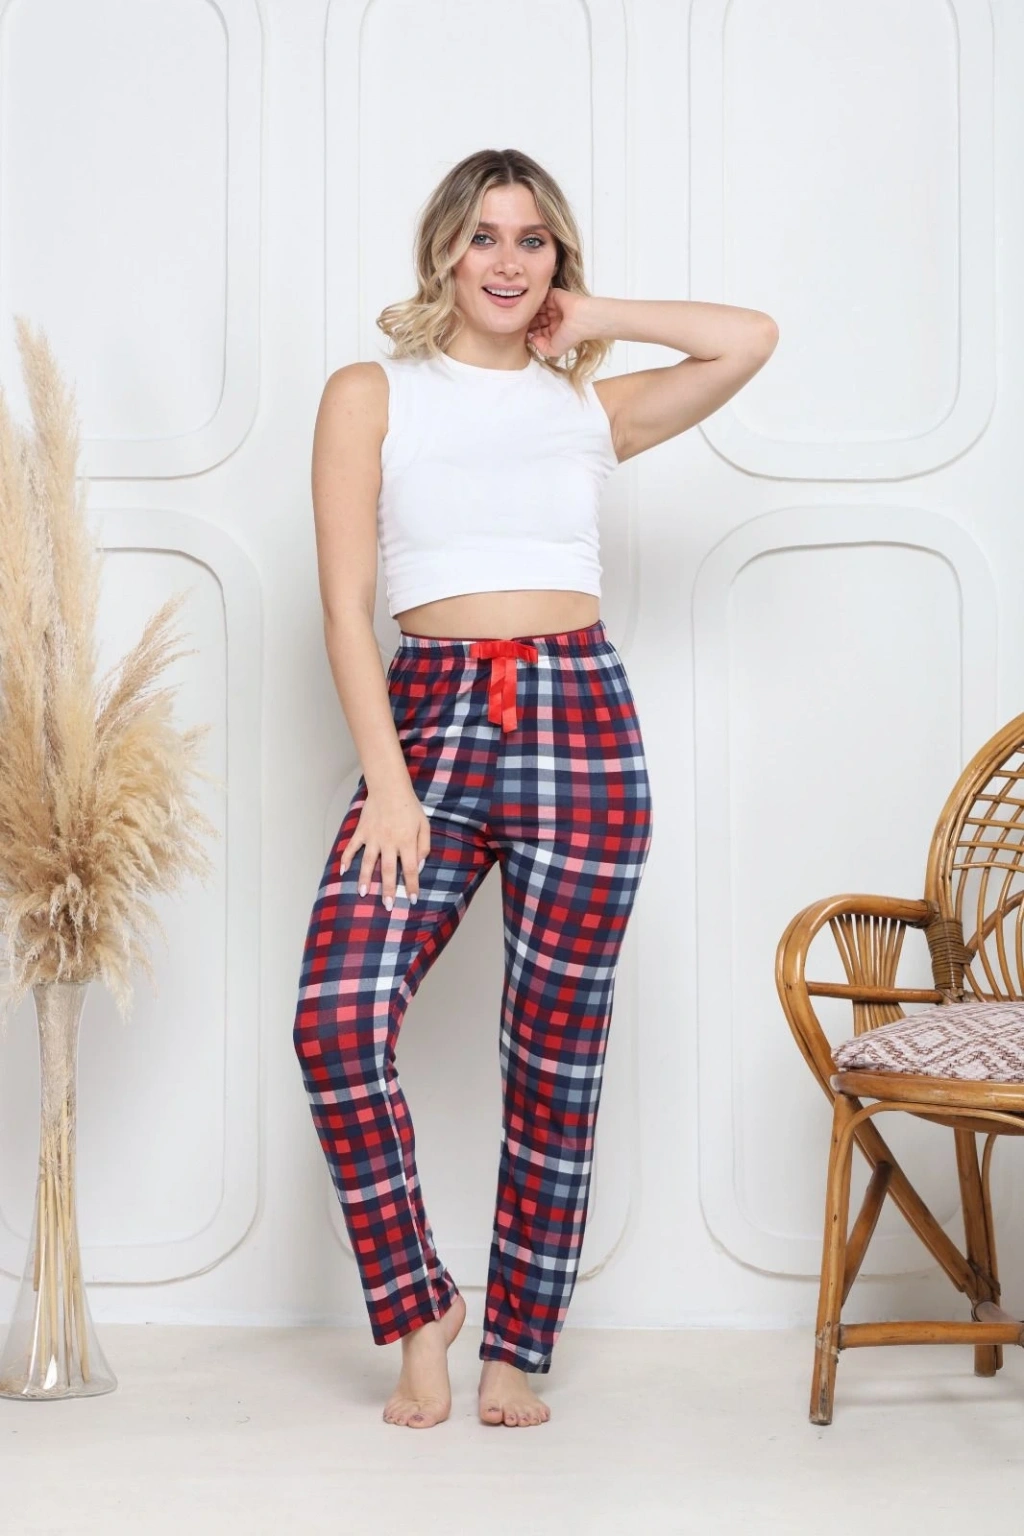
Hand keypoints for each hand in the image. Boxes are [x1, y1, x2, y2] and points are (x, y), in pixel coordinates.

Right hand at [339, 785, 430, 909]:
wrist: (390, 788)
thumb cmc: (409, 807)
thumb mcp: (424, 825)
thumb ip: (424, 846)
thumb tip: (418, 866)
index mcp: (406, 841)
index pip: (410, 869)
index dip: (412, 885)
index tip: (412, 899)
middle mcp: (389, 842)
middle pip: (389, 870)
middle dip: (388, 889)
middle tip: (387, 905)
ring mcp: (373, 837)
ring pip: (368, 862)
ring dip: (365, 879)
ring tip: (363, 893)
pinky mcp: (362, 831)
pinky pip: (352, 847)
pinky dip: (345, 858)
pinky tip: (342, 871)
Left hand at [527, 288, 592, 358]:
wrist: (581, 318)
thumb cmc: (571, 335)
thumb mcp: (553, 350)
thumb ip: (540, 347)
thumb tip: (530, 337)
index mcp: (555, 331)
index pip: (537, 331)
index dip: (529, 332)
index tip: (521, 333)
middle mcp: (553, 319)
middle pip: (535, 319)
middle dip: (528, 321)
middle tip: (520, 323)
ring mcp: (553, 307)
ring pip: (536, 309)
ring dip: (530, 311)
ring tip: (523, 315)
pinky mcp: (553, 295)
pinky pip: (540, 297)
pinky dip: (533, 301)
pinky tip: (528, 305)